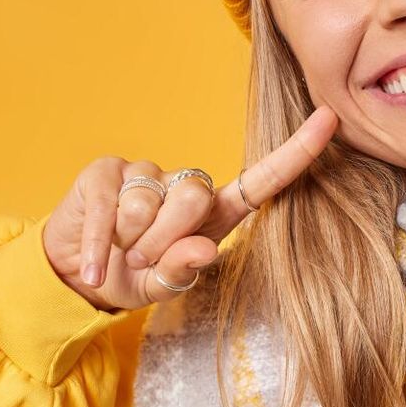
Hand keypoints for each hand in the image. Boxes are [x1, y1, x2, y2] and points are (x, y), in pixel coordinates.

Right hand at [39, 105, 339, 312]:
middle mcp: (183, 184)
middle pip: (194, 197)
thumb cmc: (130, 277)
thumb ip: (182, 270)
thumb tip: (202, 250)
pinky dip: (101, 246)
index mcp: (213, 213)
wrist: (75, 276)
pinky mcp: (105, 171)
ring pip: (147, 205)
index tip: (330, 119)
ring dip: (129, 242)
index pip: (261, 180)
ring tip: (119, 250)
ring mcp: (144, 173)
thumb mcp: (161, 286)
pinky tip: (94, 266)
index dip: (296, 152)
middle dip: (163, 240)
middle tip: (142, 258)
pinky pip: (110, 208)